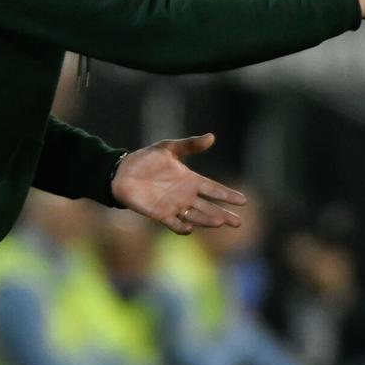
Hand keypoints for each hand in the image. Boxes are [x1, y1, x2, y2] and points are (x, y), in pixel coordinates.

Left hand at [111, 133, 244, 234]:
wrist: (122, 173)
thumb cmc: (146, 159)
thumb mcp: (168, 148)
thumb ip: (190, 145)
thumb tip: (212, 136)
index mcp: (190, 180)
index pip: (214, 189)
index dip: (227, 194)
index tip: (243, 200)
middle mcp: (185, 195)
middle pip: (209, 207)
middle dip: (224, 214)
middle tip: (238, 222)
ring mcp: (174, 206)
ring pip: (195, 216)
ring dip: (206, 219)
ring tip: (219, 222)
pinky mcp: (160, 214)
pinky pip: (174, 223)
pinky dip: (182, 226)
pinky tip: (190, 228)